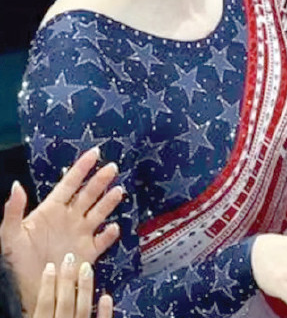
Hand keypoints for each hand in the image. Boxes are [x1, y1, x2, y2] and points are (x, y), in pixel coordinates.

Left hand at [0, 148, 121, 310]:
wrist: (32, 289)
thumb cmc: (17, 262)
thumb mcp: (10, 234)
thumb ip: (14, 210)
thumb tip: (17, 186)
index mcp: (52, 210)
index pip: (69, 184)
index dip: (82, 168)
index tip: (94, 153)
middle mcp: (70, 218)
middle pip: (89, 194)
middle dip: (100, 180)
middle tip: (112, 167)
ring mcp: (81, 234)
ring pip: (99, 212)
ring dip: (109, 202)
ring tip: (118, 191)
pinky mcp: (90, 251)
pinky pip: (103, 240)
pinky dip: (110, 234)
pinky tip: (114, 228)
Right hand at [32, 256, 112, 317]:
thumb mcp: (32, 317)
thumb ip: (34, 307)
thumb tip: (22, 298)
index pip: (44, 304)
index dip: (46, 284)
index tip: (50, 266)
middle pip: (65, 303)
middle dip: (67, 280)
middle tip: (69, 258)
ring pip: (83, 309)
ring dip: (85, 288)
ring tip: (87, 268)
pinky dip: (104, 311)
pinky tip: (106, 297)